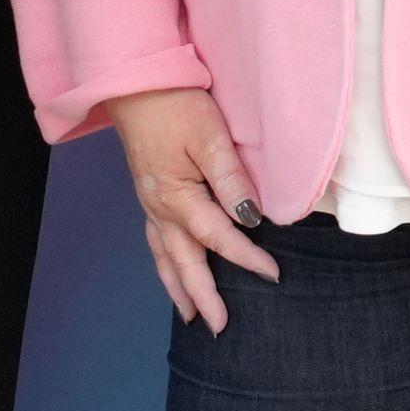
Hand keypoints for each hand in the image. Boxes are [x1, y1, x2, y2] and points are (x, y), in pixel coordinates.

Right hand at [113, 85, 279, 329]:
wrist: (136, 83)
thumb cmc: (175, 105)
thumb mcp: (210, 137)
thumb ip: (231, 180)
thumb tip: (250, 217)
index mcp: (178, 197)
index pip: (219, 237)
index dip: (247, 258)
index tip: (273, 276)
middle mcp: (160, 208)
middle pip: (184, 262)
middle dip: (202, 296)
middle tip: (219, 327)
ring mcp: (150, 203)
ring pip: (164, 257)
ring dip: (178, 287)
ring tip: (190, 316)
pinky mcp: (148, 193)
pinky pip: (155, 240)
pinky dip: (164, 264)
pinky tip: (171, 270)